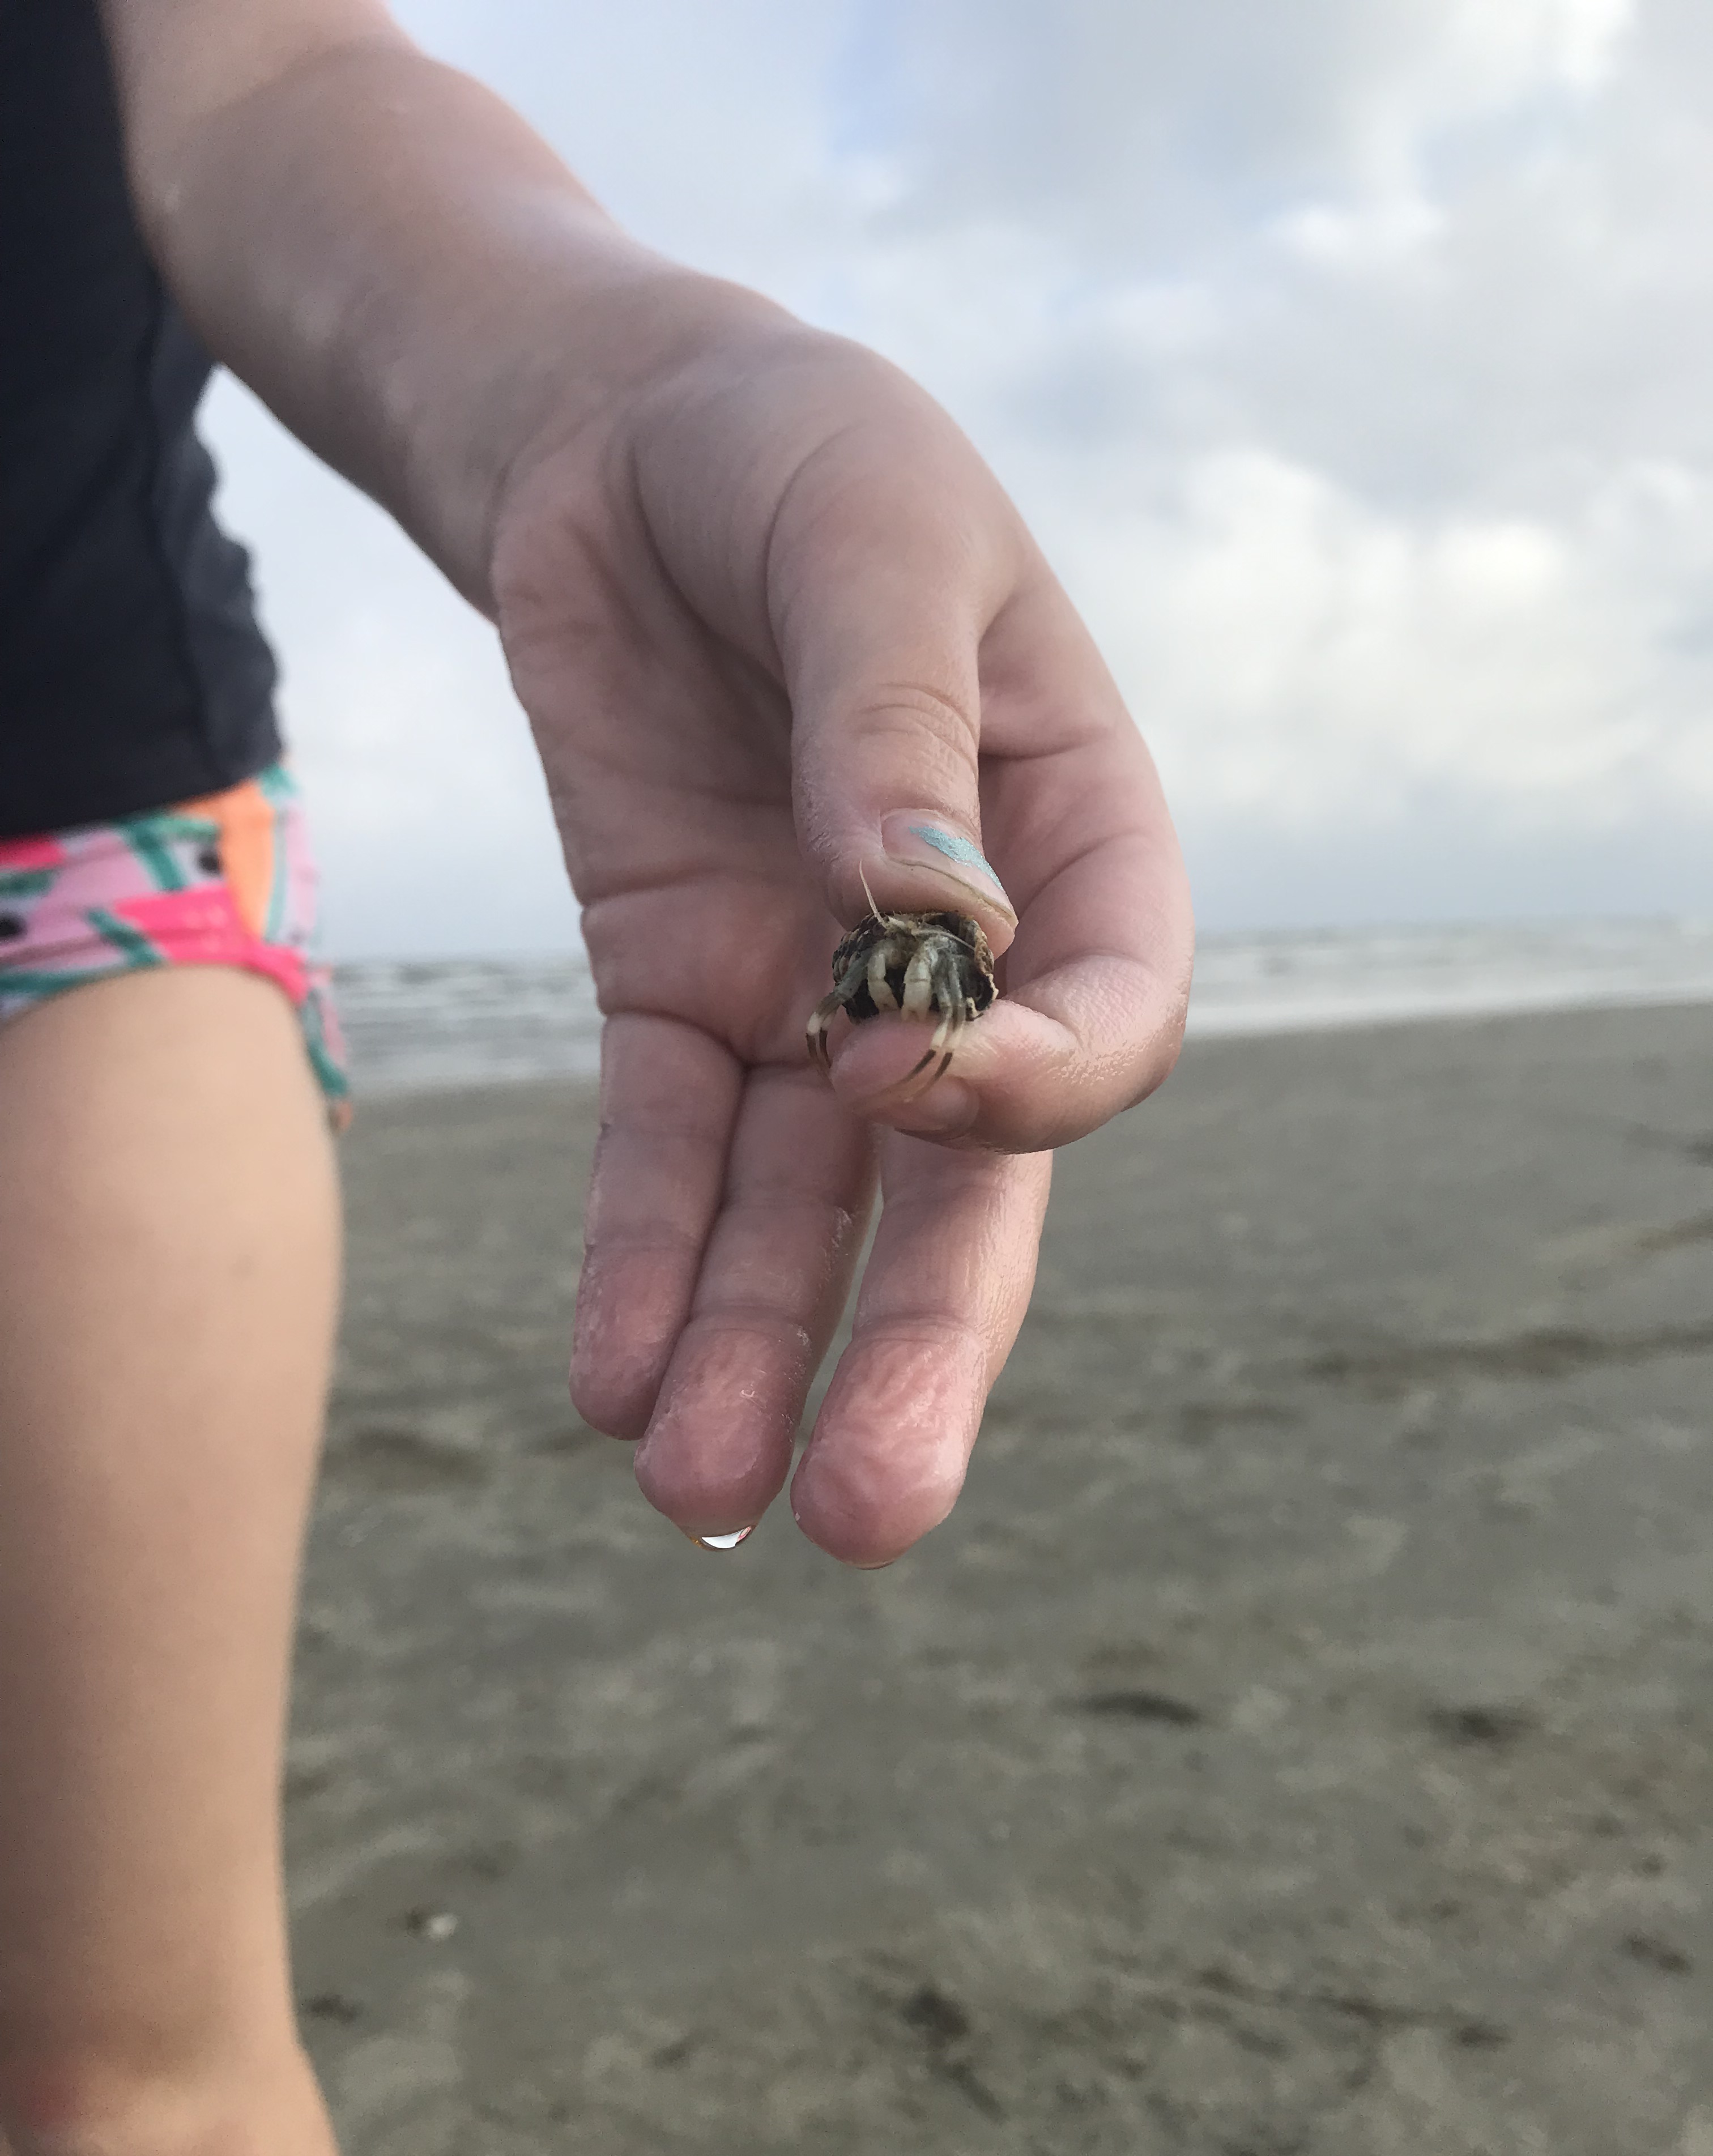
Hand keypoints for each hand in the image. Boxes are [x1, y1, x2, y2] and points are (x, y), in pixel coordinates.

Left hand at [492, 301, 1191, 1566]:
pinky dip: (638, 1260)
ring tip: (701, 1496)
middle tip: (871, 1514)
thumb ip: (899, 719)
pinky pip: (660, 1148)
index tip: (905, 1066)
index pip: (1109, 1012)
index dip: (1032, 1082)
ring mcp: (813, 987)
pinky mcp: (676, 989)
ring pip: (803, 1206)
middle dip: (918, 1348)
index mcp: (1074, 833)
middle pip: (959, 1184)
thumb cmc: (791, 451)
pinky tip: (610, 1381)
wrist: (618, 443)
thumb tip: (920, 908)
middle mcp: (959, 951)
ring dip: (759, 1353)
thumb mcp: (868, 531)